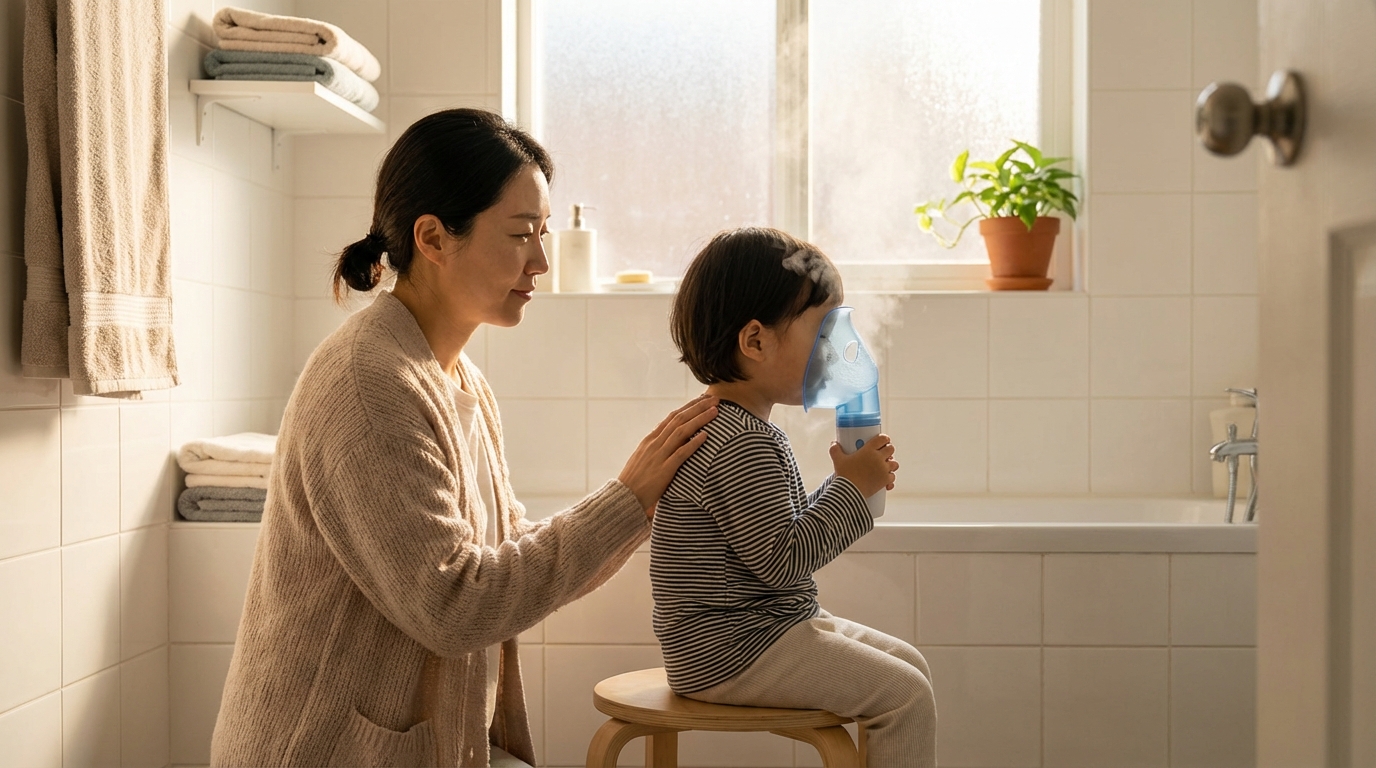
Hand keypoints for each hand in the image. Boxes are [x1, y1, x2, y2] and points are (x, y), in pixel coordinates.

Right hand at [618, 395, 718, 516]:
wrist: (624, 498)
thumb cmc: (635, 481)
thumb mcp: (644, 458)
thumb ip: (656, 448)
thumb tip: (670, 440)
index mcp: (650, 439)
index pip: (672, 417)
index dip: (688, 407)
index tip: (702, 399)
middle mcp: (654, 443)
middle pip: (679, 419)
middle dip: (698, 407)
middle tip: (714, 399)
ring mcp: (659, 455)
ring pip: (681, 431)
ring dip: (700, 419)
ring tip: (715, 412)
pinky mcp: (664, 470)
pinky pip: (681, 453)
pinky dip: (694, 443)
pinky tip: (706, 436)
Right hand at [829, 434, 898, 497]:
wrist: (849, 491)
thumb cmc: (844, 475)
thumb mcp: (838, 460)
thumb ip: (835, 450)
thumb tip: (834, 443)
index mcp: (869, 450)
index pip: (882, 439)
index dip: (884, 439)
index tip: (882, 441)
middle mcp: (878, 458)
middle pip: (891, 449)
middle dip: (888, 450)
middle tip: (882, 454)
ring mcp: (884, 470)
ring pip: (895, 463)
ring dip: (891, 464)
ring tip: (884, 466)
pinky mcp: (885, 480)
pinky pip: (892, 477)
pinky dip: (889, 478)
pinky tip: (885, 479)